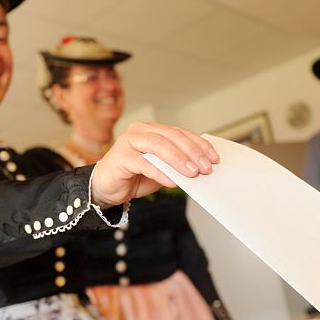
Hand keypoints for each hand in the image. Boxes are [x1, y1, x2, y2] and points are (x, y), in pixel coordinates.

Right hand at [90, 122, 218, 207]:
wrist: (105, 189)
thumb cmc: (133, 177)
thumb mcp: (161, 171)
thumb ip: (176, 165)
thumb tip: (200, 168)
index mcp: (152, 130)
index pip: (181, 133)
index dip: (199, 145)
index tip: (214, 158)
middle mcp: (140, 131)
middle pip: (172, 137)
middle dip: (192, 152)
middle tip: (206, 167)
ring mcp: (129, 142)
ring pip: (159, 145)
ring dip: (179, 160)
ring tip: (192, 173)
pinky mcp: (121, 157)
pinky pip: (144, 163)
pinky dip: (160, 172)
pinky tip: (172, 182)